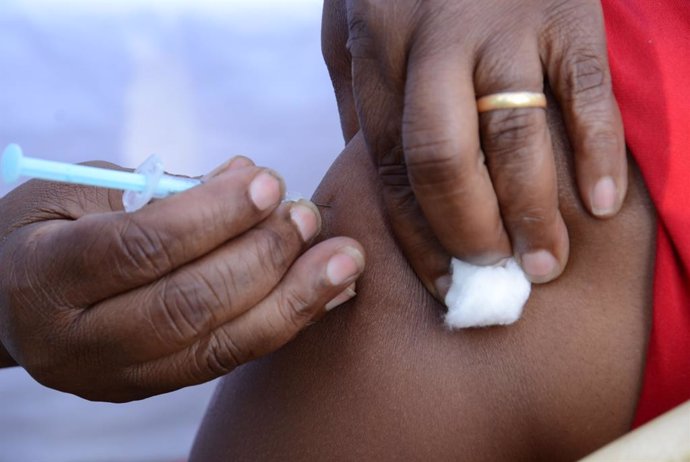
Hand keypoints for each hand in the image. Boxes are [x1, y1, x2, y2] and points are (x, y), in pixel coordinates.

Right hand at [0, 158, 363, 400]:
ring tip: (345, 258)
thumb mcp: (82, 191)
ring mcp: (118, 378)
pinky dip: (287, 322)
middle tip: (306, 216)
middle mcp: (77, 343)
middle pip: (186, 306)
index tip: (268, 183)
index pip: (138, 248)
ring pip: (219, 346)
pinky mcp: (155, 388)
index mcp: (45, 277)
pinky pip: (230, 359)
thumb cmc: (52, 228)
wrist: (16, 299)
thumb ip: (163, 188)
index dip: (212, 215)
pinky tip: (330, 291)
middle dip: (261, 257)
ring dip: (294, 299)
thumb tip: (249, 176)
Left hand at [322, 0, 625, 290]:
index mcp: (376, 51)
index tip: (441, 284)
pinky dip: (597, 151)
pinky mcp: (565, 10)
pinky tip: (601, 204)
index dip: (414, 236)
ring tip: (544, 264)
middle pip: (442, 160)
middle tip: (492, 277)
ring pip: (513, 137)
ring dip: (531, 213)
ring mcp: (503, 24)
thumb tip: (375, 184)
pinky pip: (585, 90)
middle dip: (468, 232)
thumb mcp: (352, 27)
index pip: (390, 166)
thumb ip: (359, 101)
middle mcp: (434, 42)